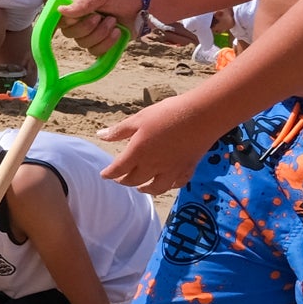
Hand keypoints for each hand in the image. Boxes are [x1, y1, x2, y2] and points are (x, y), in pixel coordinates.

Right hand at [64, 0, 141, 51]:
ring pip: (83, 43)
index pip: (58, 18)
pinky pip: (95, 51)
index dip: (65, 22)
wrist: (143, 6)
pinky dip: (108, 43)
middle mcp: (78, 20)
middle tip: (101, 17)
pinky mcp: (100, 44)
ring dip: (101, 33)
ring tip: (113, 21)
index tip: (75, 19)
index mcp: (75, 5)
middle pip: (69, 33)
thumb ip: (82, 3)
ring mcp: (89, 33)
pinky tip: (117, 32)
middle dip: (87, 27)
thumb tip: (60, 11)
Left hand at [97, 94, 220, 196]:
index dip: (109, 173)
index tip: (104, 175)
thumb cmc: (168, 113)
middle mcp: (153, 166)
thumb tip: (100, 135)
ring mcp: (172, 170)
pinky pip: (176, 184)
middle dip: (124, 181)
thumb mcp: (139, 119)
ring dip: (145, 190)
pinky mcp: (188, 168)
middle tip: (119, 179)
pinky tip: (167, 184)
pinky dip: (169, 187)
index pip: (118, 169)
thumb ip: (119, 130)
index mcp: (137, 154)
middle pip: (134, 180)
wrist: (202, 116)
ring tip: (140, 188)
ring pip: (155, 188)